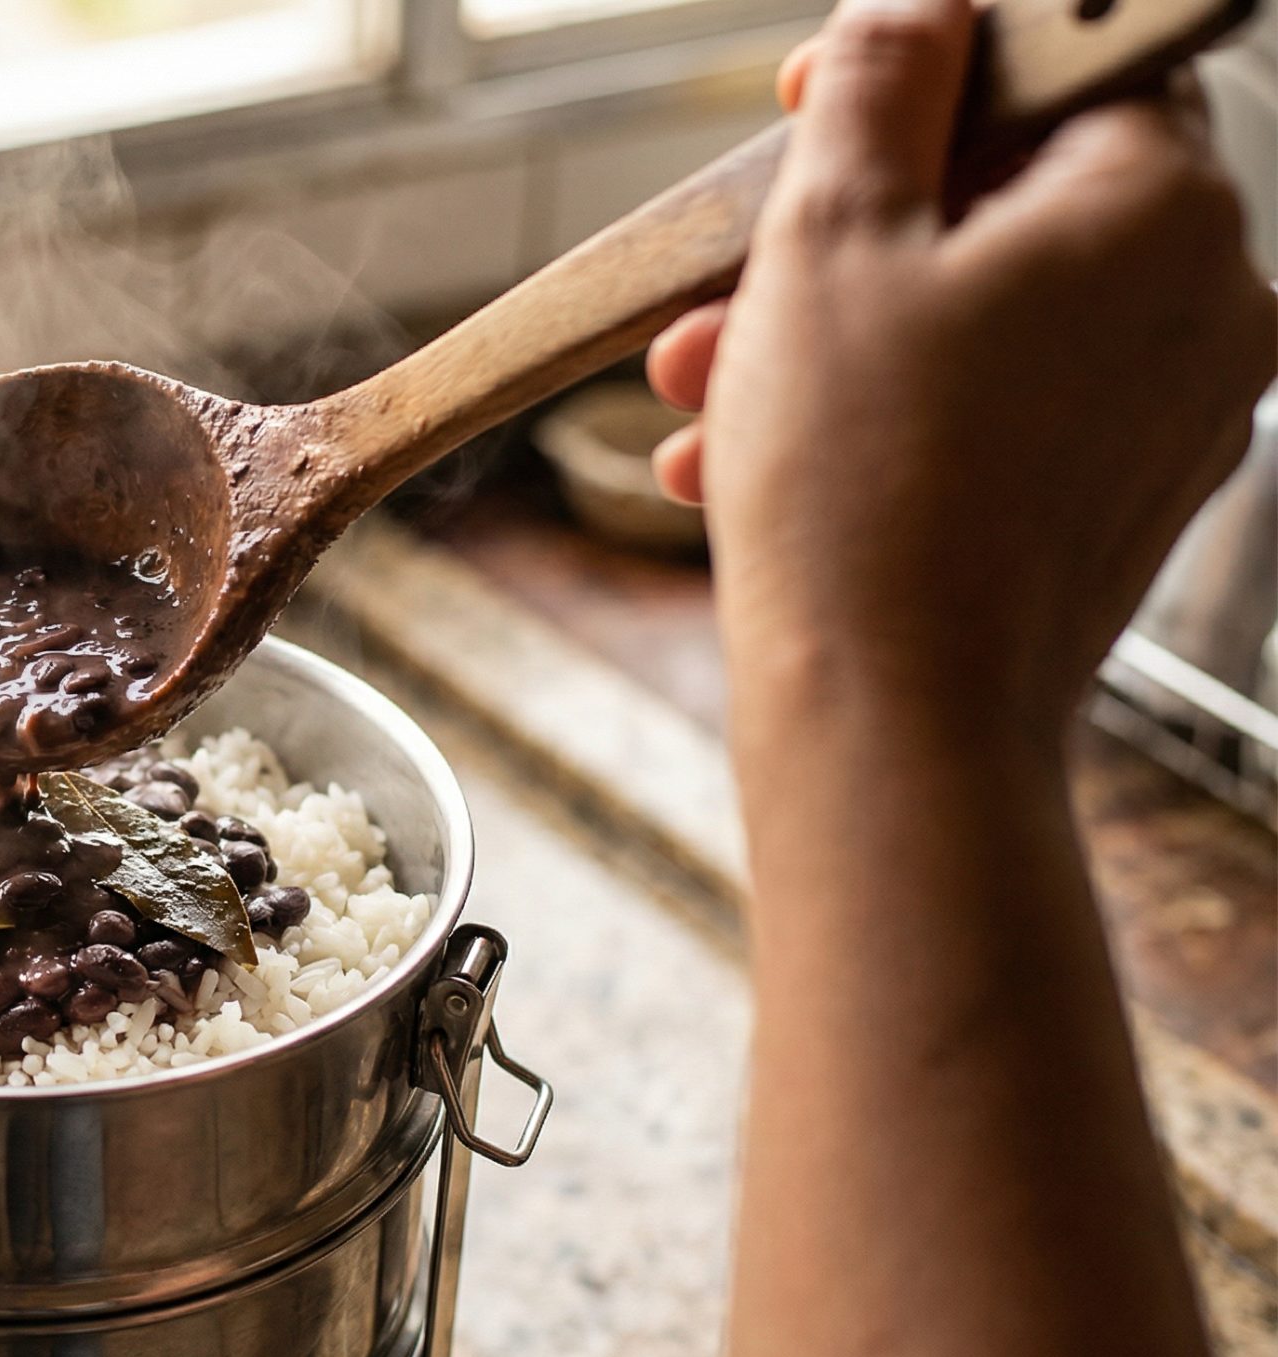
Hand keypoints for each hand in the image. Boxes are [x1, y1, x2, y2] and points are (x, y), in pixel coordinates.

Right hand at [648, 0, 1273, 737]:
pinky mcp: (1124, 504)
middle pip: (1011, 199)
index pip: (1069, 60)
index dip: (927, 70)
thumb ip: (875, 85)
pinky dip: (885, 416)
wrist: (896, 724)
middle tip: (721, 284)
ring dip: (832, 336)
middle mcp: (1211, 299)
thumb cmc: (862, 486)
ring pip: (986, 315)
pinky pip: (998, 412)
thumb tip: (910, 6)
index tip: (810, 108)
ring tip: (705, 392)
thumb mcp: (830, 237)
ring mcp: (1178, 412)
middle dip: (840, 236)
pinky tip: (754, 461)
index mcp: (1164, 202)